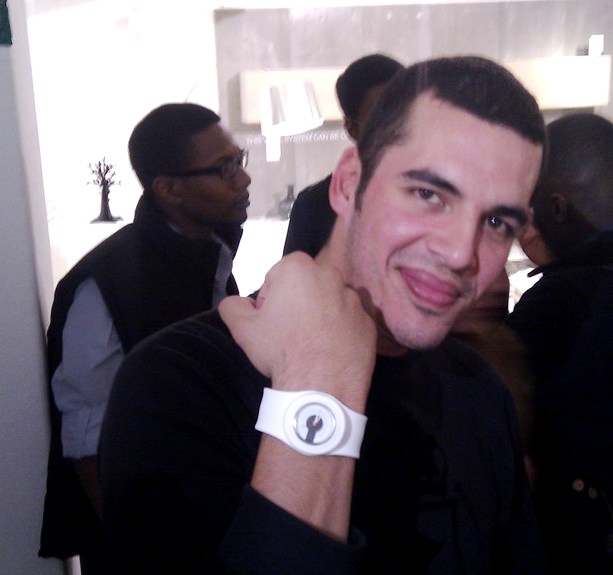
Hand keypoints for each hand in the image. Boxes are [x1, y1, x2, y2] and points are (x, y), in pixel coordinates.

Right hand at [219, 252, 375, 410]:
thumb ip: (231, 305)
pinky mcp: (369, 321)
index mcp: (299, 267)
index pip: (277, 276)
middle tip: (289, 332)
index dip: (269, 300)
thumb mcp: (242, 328)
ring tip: (311, 344)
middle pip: (306, 285)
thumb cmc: (280, 350)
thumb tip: (238, 302)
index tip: (271, 321)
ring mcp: (354, 299)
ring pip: (330, 301)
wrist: (321, 387)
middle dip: (297, 303)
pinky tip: (330, 350)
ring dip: (320, 315)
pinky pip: (350, 321)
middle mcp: (331, 275)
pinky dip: (342, 330)